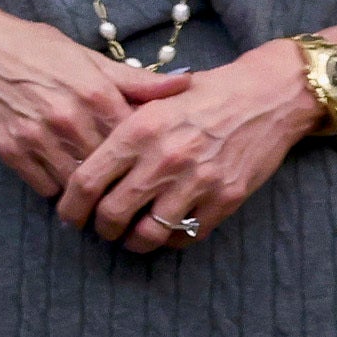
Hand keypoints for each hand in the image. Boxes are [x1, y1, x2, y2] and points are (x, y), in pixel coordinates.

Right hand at [0, 0, 185, 198]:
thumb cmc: (34, 47)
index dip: (146, 156)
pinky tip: (64, 181)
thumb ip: (136, 80)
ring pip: (77, 184)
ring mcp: (36, 136)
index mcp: (94, 93)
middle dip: (120, 180)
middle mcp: (68, 117)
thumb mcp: (88, 56)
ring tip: (100, 195)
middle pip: (110, 168)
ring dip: (89, 192)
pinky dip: (57, 188)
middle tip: (131, 192)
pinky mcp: (10, 149)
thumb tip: (187, 84)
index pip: (135, 141)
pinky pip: (45, 186)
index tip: (152, 166)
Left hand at [59, 45, 321, 252]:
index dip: (71, 205)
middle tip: (100, 227)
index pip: (87, 180)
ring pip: (148, 234)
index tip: (69, 214)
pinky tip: (165, 230)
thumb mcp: (155, 96)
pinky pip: (187, 236)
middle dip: (100, 228)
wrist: (267, 97)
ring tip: (129, 236)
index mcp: (138, 130)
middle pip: (112, 214)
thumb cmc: (206, 94)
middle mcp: (164, 159)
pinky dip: (170, 240)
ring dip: (133, 241)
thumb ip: (120, 121)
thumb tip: (81, 146)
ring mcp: (197, 182)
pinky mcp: (225, 199)